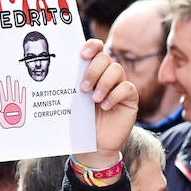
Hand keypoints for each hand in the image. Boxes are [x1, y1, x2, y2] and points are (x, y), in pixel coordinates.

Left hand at [0, 75, 25, 128]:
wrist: (15, 129)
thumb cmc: (7, 123)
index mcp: (4, 105)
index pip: (3, 94)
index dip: (1, 88)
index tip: (0, 82)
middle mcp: (11, 103)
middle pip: (10, 92)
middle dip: (9, 84)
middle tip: (8, 77)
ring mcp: (17, 105)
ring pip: (16, 94)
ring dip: (16, 88)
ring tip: (15, 81)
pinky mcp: (22, 108)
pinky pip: (23, 99)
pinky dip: (23, 94)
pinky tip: (23, 89)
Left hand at [73, 39, 136, 164]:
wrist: (93, 144)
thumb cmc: (81, 120)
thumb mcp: (73, 99)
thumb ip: (72, 83)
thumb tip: (60, 68)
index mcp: (93, 70)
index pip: (97, 48)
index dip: (92, 46)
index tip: (82, 55)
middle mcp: (108, 74)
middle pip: (106, 58)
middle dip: (93, 70)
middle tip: (83, 87)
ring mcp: (120, 85)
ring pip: (117, 70)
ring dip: (103, 83)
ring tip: (93, 99)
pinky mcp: (130, 99)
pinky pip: (127, 88)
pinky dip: (115, 95)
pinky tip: (105, 106)